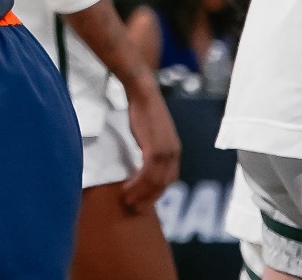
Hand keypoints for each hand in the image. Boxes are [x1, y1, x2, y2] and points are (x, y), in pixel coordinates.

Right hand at [118, 81, 181, 211]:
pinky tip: (126, 188)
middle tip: (135, 208)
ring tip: (127, 201)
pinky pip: (146, 174)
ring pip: (154, 182)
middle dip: (149, 199)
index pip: (169, 179)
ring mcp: (166, 153)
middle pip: (163, 185)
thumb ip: (151, 149)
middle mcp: (174, 155)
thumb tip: (143, 162)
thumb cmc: (143, 110)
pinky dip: (137, 184)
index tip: (144, 201)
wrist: (143, 93)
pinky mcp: (155, 150)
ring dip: (141, 194)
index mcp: (175, 152)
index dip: (157, 192)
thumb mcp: (150, 134)